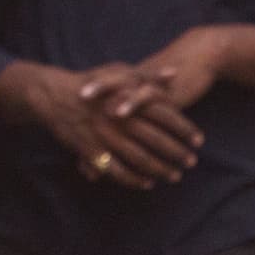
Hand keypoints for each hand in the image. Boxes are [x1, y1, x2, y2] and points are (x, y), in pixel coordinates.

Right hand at [0, 61, 201, 190]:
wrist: (54, 96)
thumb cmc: (92, 83)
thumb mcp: (121, 72)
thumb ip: (149, 75)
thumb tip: (175, 73)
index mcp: (132, 101)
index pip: (166, 116)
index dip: (185, 130)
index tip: (199, 140)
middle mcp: (121, 120)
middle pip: (156, 140)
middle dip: (177, 153)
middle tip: (192, 162)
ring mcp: (106, 137)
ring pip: (138, 158)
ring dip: (159, 169)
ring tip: (175, 175)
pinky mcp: (91, 151)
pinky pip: (116, 170)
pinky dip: (133, 179)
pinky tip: (147, 183)